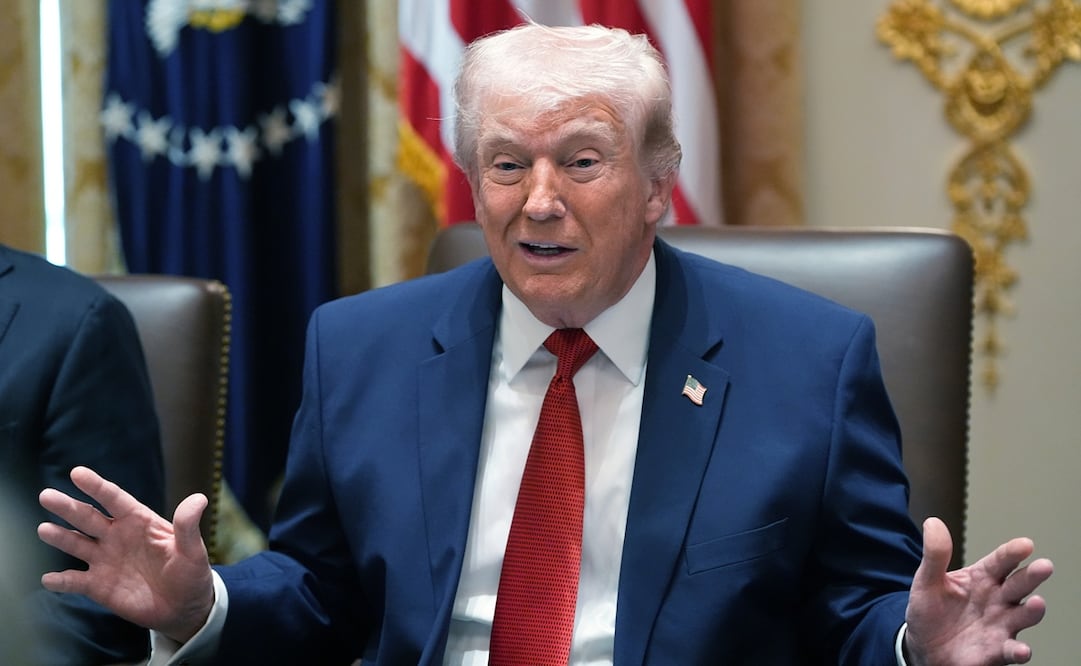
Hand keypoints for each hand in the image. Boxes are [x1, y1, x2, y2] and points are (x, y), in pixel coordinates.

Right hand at [37, 466, 214, 642]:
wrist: (184, 608)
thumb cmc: (191, 574)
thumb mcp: (193, 550)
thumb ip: (189, 526)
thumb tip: (199, 498)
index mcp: (139, 522)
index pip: (114, 499)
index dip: (97, 486)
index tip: (77, 473)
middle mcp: (117, 537)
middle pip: (89, 517)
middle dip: (68, 507)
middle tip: (46, 496)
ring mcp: (105, 560)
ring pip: (77, 544)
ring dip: (60, 537)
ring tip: (43, 529)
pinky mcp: (99, 586)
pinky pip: (75, 581)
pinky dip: (61, 581)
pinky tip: (48, 578)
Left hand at [904, 517, 1053, 664]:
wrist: (924, 648)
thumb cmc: (931, 611)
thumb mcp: (927, 581)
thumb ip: (934, 555)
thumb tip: (933, 523)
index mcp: (982, 578)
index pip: (1000, 561)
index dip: (1012, 552)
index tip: (1025, 544)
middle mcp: (998, 599)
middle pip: (1018, 584)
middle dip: (1032, 575)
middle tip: (1043, 566)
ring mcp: (1000, 624)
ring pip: (1023, 615)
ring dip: (1032, 611)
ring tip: (1037, 603)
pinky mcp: (996, 650)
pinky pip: (1010, 650)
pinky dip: (1018, 651)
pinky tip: (1021, 650)